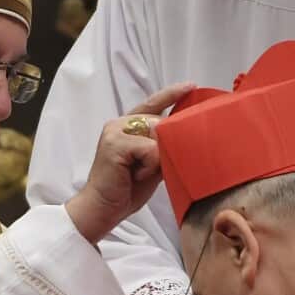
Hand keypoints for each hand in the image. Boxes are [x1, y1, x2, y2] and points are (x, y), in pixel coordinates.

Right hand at [66, 82, 195, 242]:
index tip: (190, 86)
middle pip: (161, 122)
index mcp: (128, 126)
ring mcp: (116, 130)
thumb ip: (164, 147)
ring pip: (157, 134)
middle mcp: (120, 123)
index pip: (153, 105)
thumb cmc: (127, 189)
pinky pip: (151, 149)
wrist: (103, 208)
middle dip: (165, 147)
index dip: (172, 95)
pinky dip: (150, 166)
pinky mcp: (115, 142)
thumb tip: (186, 137)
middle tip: (146, 171)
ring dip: (156, 160)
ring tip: (138, 174)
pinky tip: (135, 176)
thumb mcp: (153, 165)